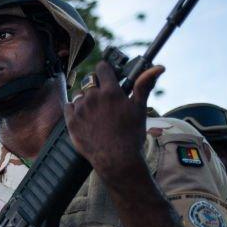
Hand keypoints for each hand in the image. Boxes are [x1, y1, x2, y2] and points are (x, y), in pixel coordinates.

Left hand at [64, 61, 164, 188]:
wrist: (116, 159)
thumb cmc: (131, 135)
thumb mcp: (139, 108)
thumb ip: (143, 85)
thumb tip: (158, 67)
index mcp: (110, 92)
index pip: (102, 68)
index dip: (105, 70)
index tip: (107, 75)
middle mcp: (93, 97)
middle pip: (88, 80)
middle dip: (96, 85)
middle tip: (103, 97)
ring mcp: (80, 110)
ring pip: (78, 94)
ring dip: (85, 98)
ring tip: (94, 110)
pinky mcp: (71, 122)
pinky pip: (68, 106)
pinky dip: (74, 108)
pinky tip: (83, 115)